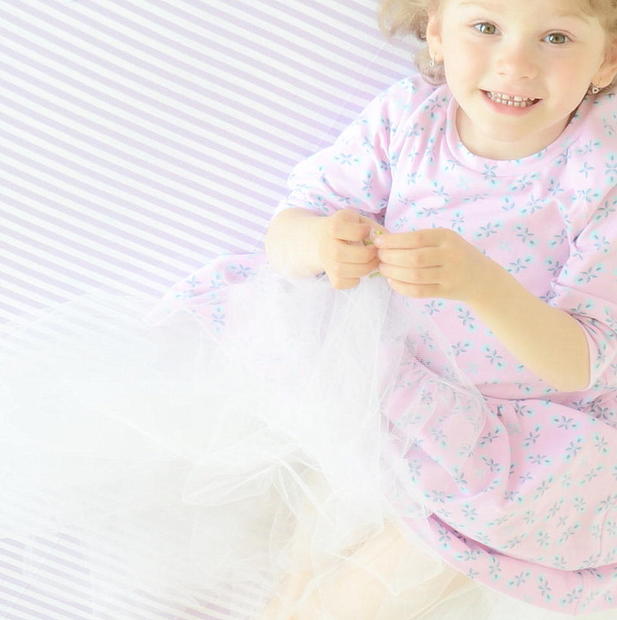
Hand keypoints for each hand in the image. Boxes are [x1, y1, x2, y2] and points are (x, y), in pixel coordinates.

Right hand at [318, 209, 385, 289]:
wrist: (318, 239)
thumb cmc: (344, 228)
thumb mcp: (356, 219)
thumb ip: (373, 227)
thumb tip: (390, 240)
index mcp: (335, 226)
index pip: (358, 232)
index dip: (367, 232)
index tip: (366, 231)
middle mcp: (328, 245)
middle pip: (358, 256)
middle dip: (372, 255)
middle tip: (375, 252)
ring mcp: (328, 263)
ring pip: (353, 271)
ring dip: (367, 268)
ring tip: (370, 262)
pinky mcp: (331, 277)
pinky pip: (346, 283)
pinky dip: (356, 279)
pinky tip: (357, 270)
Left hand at [375, 227, 497, 303]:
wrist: (482, 278)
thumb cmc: (455, 255)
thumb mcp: (444, 240)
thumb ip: (420, 240)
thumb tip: (385, 241)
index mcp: (447, 237)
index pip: (416, 238)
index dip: (394, 241)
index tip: (378, 243)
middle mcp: (450, 255)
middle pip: (413, 258)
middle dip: (390, 258)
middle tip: (379, 258)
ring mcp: (450, 275)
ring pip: (415, 276)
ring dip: (393, 273)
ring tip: (383, 269)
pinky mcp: (447, 292)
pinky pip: (419, 291)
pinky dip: (402, 287)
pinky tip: (392, 282)